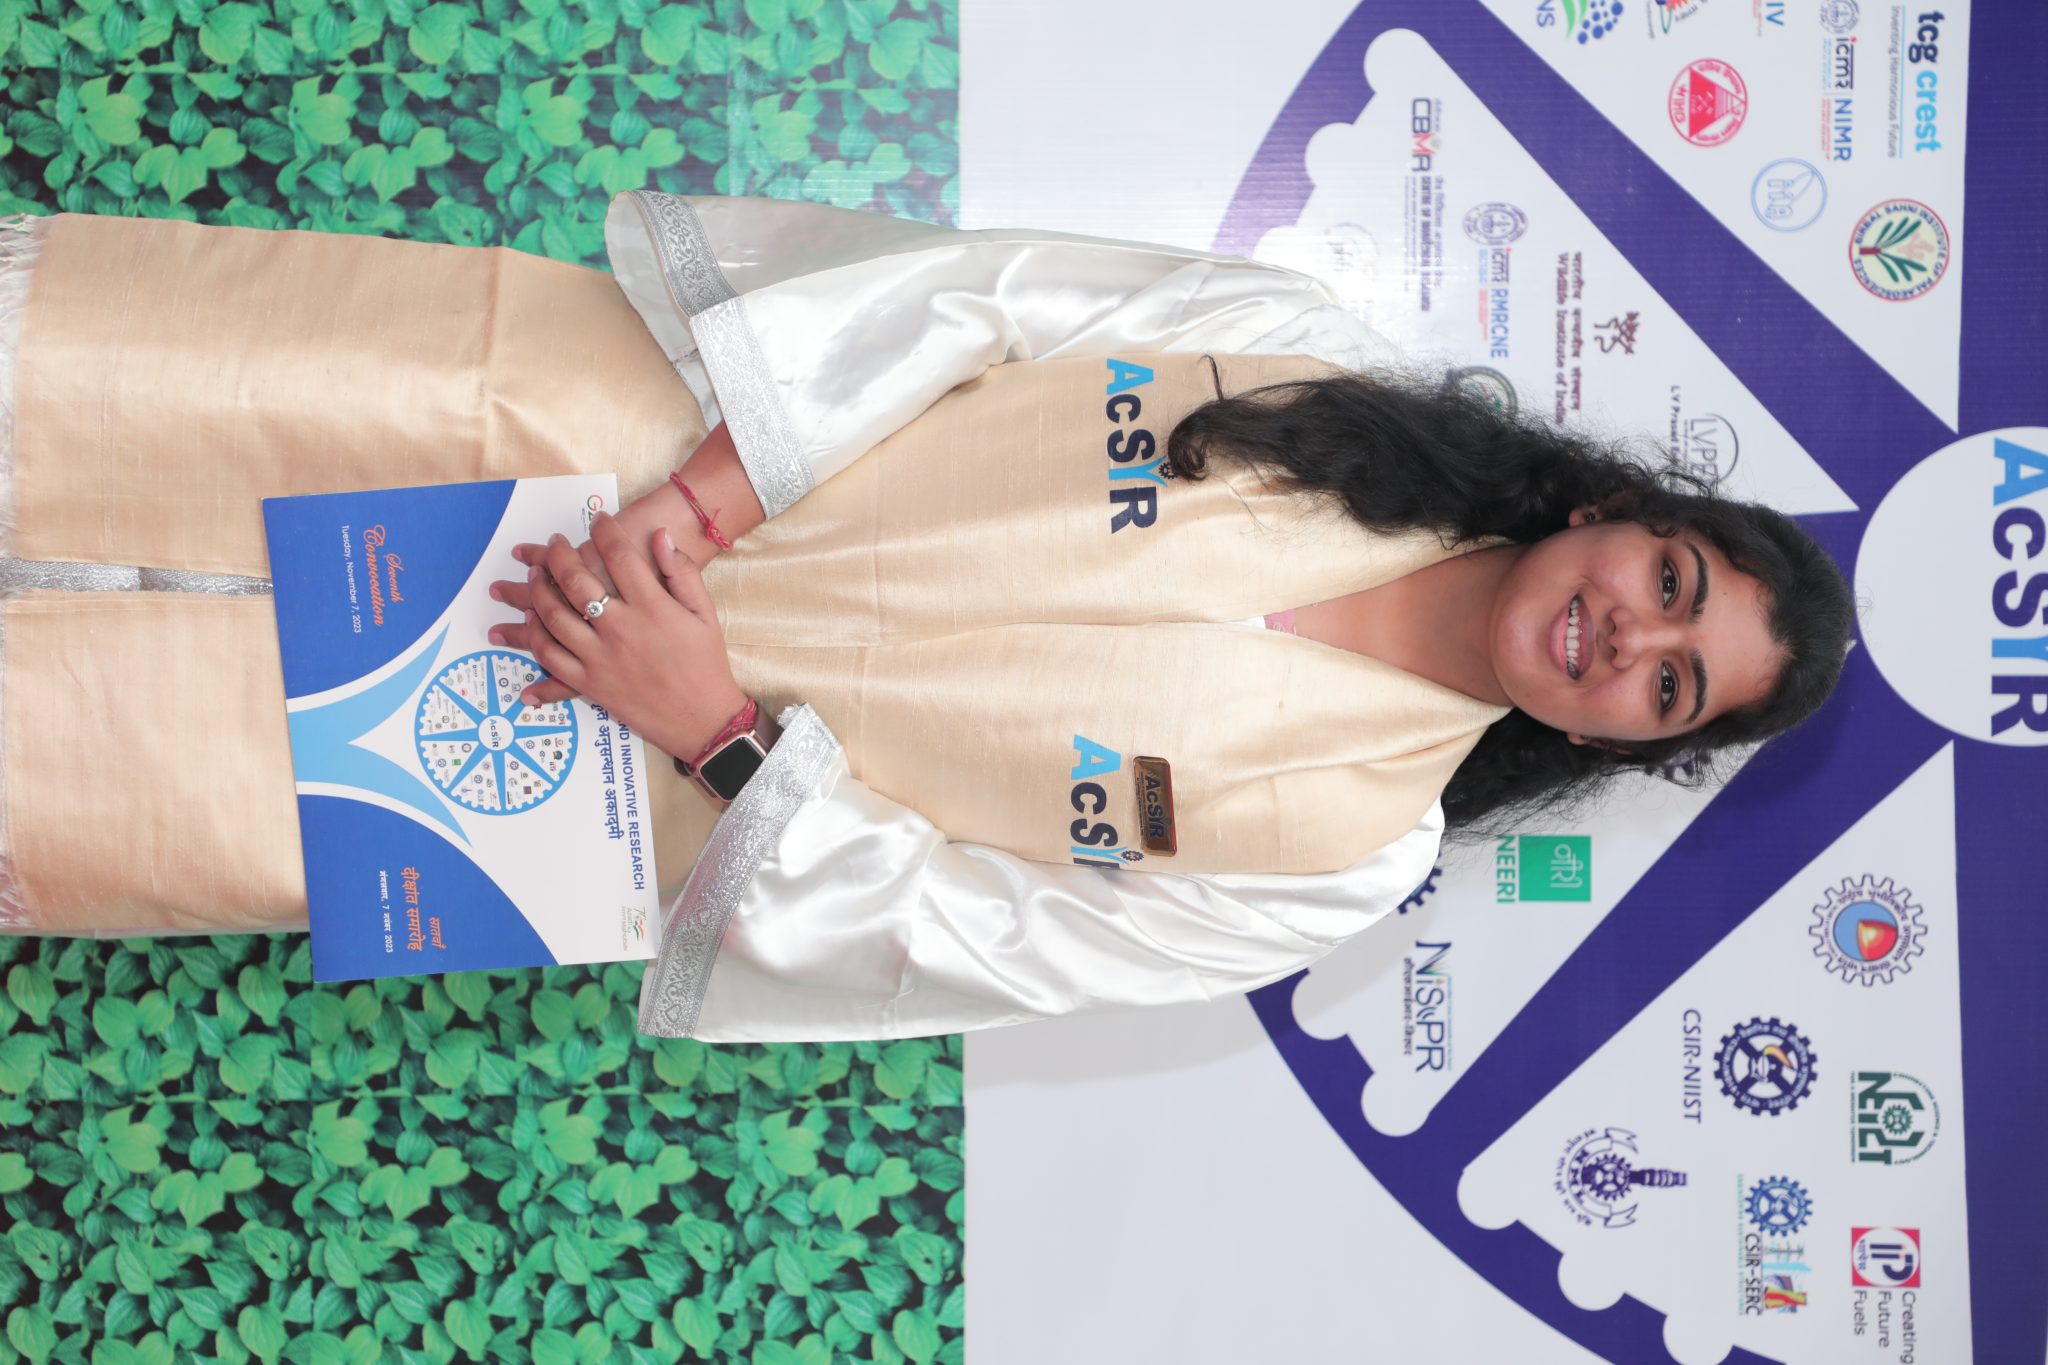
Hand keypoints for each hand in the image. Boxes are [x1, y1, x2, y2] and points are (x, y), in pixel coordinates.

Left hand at [487, 512, 748, 760]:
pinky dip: (535, 637)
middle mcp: (621, 629)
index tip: (598, 520)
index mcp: (653, 608)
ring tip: (534, 575)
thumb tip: (661, 536)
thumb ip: (682, 572)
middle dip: (559, 554)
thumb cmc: (706, 664)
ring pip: (554, 616)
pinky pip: (550, 657)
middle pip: (576, 581)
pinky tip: (531, 621)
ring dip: (538, 590)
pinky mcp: (588, 684)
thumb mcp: (704, 613)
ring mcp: (600, 658)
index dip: (605, 531)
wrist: (702, 719)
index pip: (619, 556)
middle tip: (556, 544)